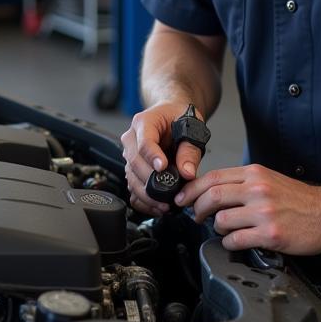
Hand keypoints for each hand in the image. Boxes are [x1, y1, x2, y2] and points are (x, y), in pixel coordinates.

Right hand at [122, 101, 206, 215]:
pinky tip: (156, 206)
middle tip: (168, 194)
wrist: (170, 115)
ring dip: (146, 194)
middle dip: (150, 181)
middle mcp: (132, 138)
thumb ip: (189, 149)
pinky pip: (131, 186)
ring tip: (164, 205)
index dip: (153, 156)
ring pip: (130, 177)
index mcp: (144, 122)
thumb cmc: (178, 117)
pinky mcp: (132, 168)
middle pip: (134, 161)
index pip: (144, 142)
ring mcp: (129, 153)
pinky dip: (142, 199)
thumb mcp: (191, 127)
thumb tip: (187, 172)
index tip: (162, 168)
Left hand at [175, 163, 320, 254]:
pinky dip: (230, 242)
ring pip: (221, 219)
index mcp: (254, 174)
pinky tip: (236, 241)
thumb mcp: (268, 179)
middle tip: (195, 216)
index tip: (184, 198)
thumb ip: (242, 183)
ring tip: (224, 230)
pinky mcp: (270, 234)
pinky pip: (236, 239)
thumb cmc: (300, 199)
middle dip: (197, 208)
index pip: (212, 177)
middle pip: (212, 196)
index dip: (192, 189)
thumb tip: (213, 191)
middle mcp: (257, 189)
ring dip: (216, 228)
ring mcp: (263, 212)